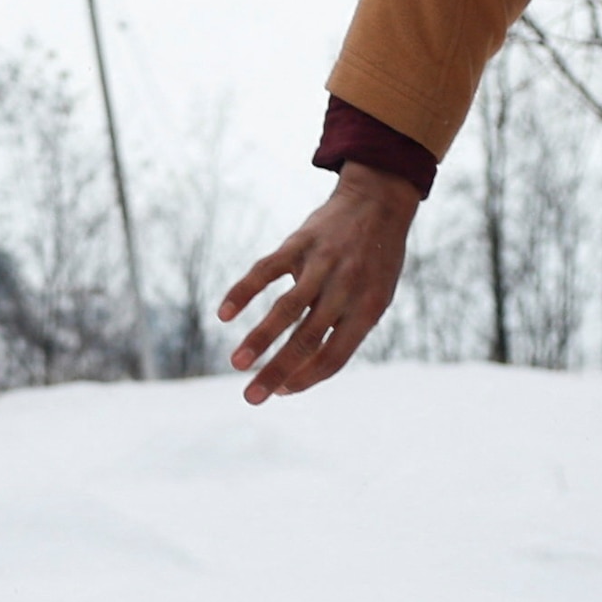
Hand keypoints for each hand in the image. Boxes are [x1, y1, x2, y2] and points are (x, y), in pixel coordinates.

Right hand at [218, 165, 415, 403]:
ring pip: (286, 309)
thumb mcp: (375, 298)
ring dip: (259, 339)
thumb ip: (346, 330)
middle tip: (251, 398)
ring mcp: (320, 265)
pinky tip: (224, 314)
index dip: (307, 378)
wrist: (377, 203)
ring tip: (237, 363)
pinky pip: (266, 270)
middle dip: (276, 371)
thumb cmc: (376, 261)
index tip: (282, 392)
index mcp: (367, 308)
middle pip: (306, 340)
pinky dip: (243, 292)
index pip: (335, 356)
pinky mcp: (298, 243)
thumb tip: (305, 370)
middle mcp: (345, 289)